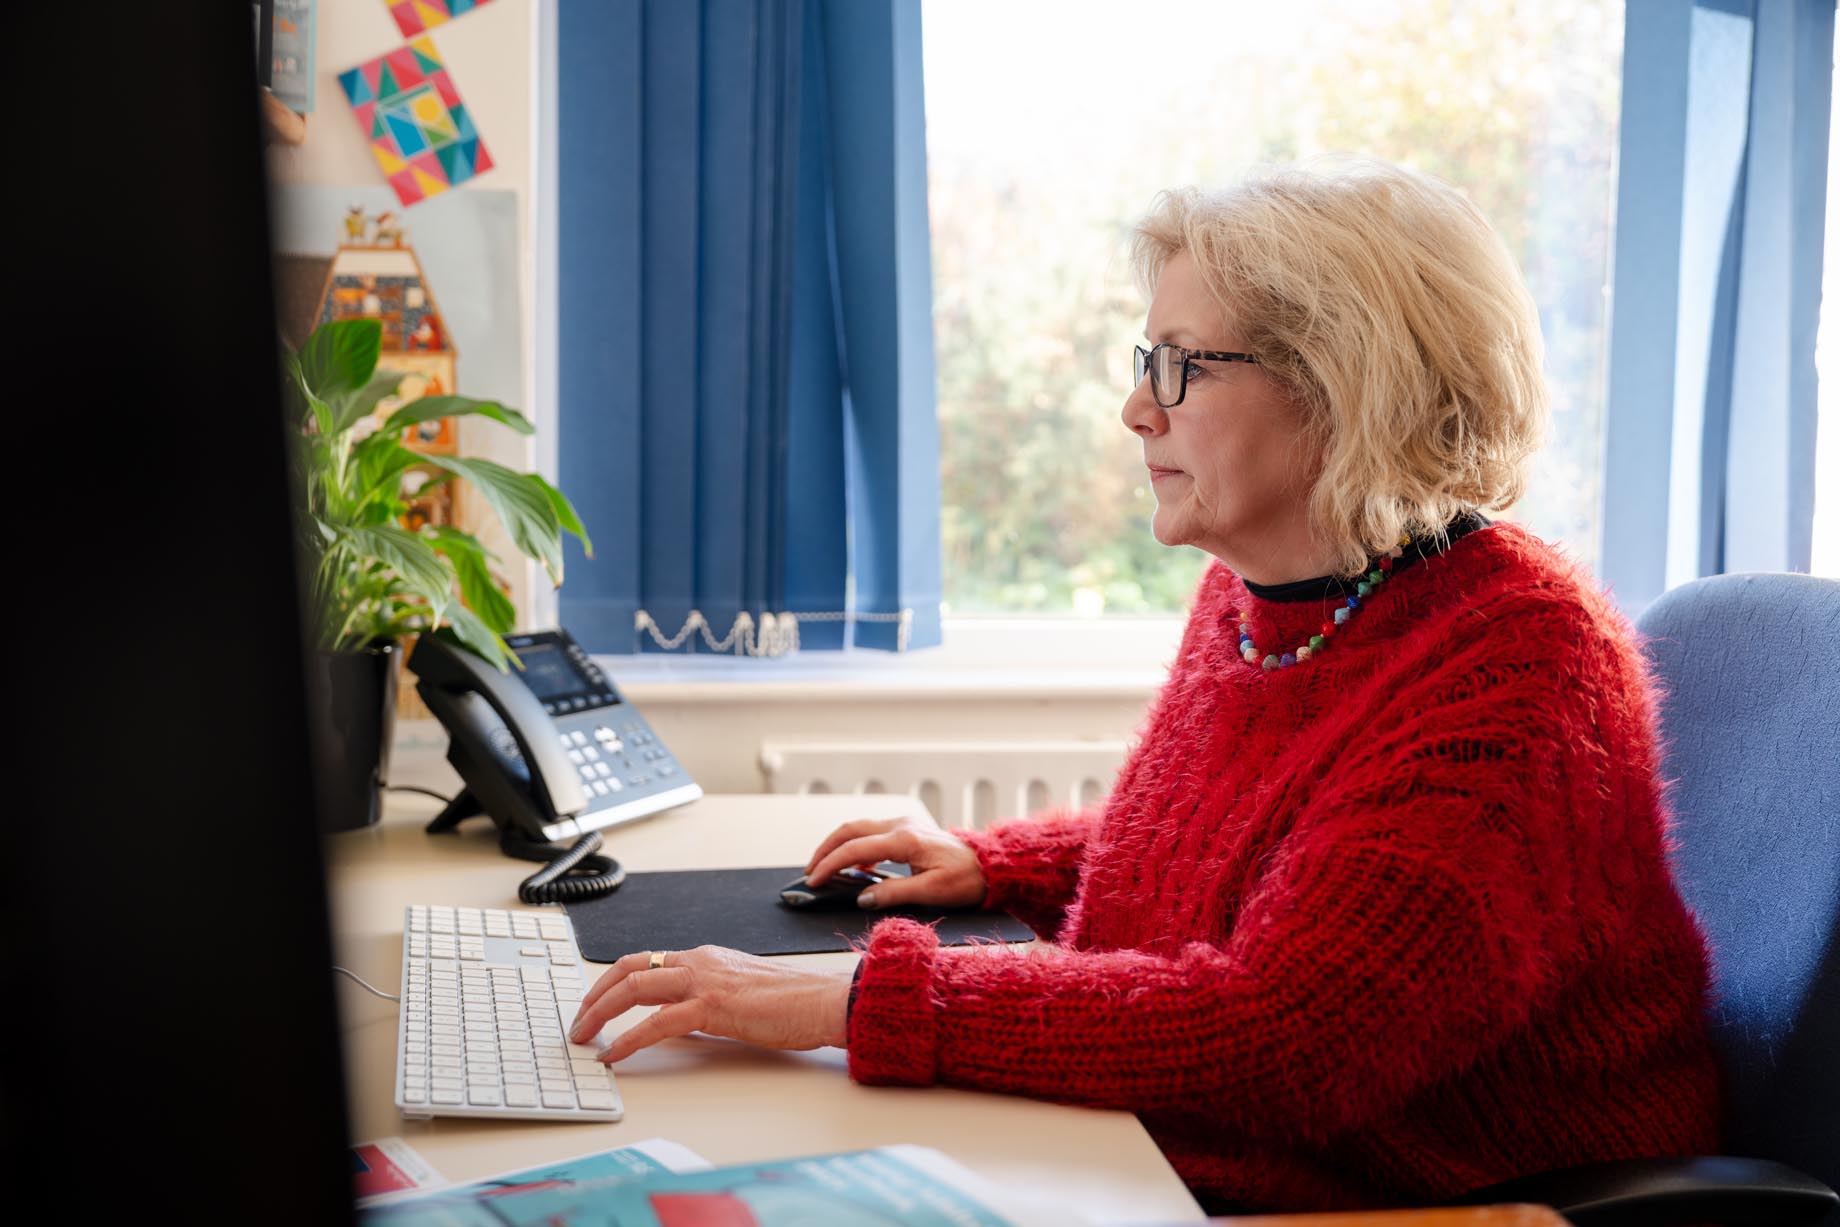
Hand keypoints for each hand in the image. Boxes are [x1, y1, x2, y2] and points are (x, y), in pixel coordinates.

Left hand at [568, 946, 851, 1061]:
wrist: (824, 1000)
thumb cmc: (794, 1003)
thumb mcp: (740, 996)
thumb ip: (707, 1003)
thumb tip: (679, 1022)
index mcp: (706, 957)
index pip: (644, 961)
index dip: (611, 982)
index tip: (593, 1005)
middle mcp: (700, 961)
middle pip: (628, 968)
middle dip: (594, 996)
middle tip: (577, 1023)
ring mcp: (705, 981)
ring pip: (633, 988)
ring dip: (599, 1014)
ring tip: (583, 1039)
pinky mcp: (713, 1006)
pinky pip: (657, 1022)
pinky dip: (628, 1039)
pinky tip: (614, 1056)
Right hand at [803, 816, 986, 909]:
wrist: (990, 865)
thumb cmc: (966, 879)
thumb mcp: (932, 892)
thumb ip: (894, 894)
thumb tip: (862, 898)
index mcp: (905, 840)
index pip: (855, 849)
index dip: (830, 865)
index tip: (814, 882)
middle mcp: (901, 825)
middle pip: (850, 829)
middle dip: (825, 850)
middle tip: (810, 873)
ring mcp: (904, 824)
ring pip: (858, 827)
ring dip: (838, 845)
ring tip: (823, 868)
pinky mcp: (907, 829)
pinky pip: (872, 832)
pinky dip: (855, 846)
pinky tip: (852, 866)